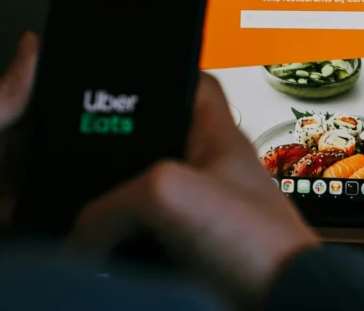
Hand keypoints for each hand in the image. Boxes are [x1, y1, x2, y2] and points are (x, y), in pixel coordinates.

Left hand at [0, 33, 37, 277]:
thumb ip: (1, 97)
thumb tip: (35, 44)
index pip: (33, 105)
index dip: (60, 118)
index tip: (84, 132)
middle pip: (35, 151)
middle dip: (50, 168)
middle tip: (50, 183)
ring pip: (27, 188)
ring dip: (30, 201)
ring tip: (12, 212)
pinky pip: (11, 222)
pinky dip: (16, 225)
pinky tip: (7, 230)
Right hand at [67, 73, 319, 307]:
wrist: (283, 304)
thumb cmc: (261, 243)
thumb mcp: (169, 196)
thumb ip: (111, 203)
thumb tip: (79, 234)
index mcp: (218, 137)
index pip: (193, 84)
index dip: (159, 74)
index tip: (123, 82)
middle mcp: (213, 171)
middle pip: (156, 146)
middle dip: (120, 156)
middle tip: (88, 163)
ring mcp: (205, 214)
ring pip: (148, 200)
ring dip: (119, 211)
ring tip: (87, 217)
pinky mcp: (195, 255)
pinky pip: (151, 243)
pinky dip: (128, 251)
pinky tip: (107, 257)